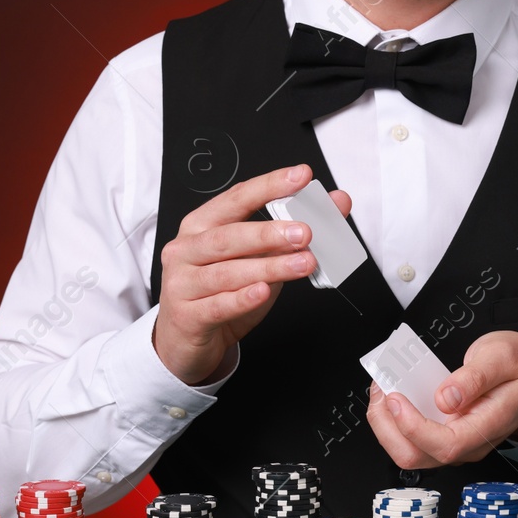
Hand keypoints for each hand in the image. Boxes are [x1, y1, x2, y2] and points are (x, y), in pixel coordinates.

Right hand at [153, 164, 351, 384]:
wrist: (187, 340)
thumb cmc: (220, 293)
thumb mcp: (258, 259)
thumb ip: (291, 233)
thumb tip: (335, 205)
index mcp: (201, 226)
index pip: (237, 199)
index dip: (269, 186)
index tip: (300, 177)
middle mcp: (187, 250)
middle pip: (228, 236)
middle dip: (269, 232)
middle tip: (304, 232)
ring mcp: (182, 283)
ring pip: (227, 272)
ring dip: (268, 267)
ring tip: (302, 263)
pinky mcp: (188, 316)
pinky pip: (218, 305)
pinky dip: (242, 298)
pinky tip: (263, 292)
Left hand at [366, 331, 517, 468]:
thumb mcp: (504, 357)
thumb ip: (476, 377)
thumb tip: (446, 398)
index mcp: (487, 426)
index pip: (446, 445)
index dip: (414, 427)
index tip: (396, 398)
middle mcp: (469, 443)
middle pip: (417, 456)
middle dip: (387, 427)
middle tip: (381, 390)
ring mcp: (455, 443)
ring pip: (409, 452)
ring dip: (386, 424)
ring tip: (383, 388)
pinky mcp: (444, 436)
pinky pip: (411, 439)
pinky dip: (393, 420)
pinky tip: (393, 393)